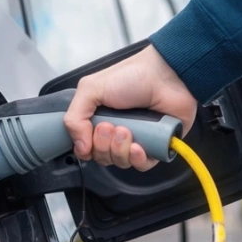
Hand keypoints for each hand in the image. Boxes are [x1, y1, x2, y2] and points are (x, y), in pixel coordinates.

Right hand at [64, 45, 196, 171]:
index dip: (87, 146)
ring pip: (121, 163)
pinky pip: (142, 166)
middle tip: (112, 126)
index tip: (93, 130)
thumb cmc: (132, 76)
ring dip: (120, 150)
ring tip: (127, 130)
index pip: (86, 147)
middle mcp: (116, 131)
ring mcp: (136, 140)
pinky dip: (138, 159)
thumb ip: (74, 117)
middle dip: (104, 145)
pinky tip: (139, 146)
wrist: (167, 75)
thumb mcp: (91, 88)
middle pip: (102, 157)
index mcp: (99, 118)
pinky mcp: (156, 146)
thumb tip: (80, 148)